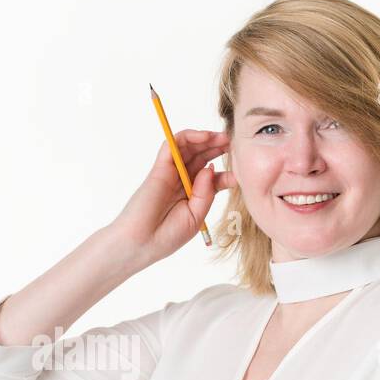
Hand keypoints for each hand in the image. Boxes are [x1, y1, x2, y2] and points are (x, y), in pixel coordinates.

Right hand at [108, 129, 237, 269]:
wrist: (141, 243)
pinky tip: (204, 136)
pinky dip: (187, 136)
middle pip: (201, 156)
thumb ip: (206, 192)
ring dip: (206, 138)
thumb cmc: (167, 235)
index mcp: (192, 194)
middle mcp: (182, 181)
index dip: (226, 171)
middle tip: (232, 142)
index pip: (212, 175)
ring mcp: (170, 173)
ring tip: (221, 137)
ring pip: (188, 147)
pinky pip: (171, 145)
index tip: (239, 173)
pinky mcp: (159, 168)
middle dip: (218, 147)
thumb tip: (210, 167)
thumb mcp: (196, 216)